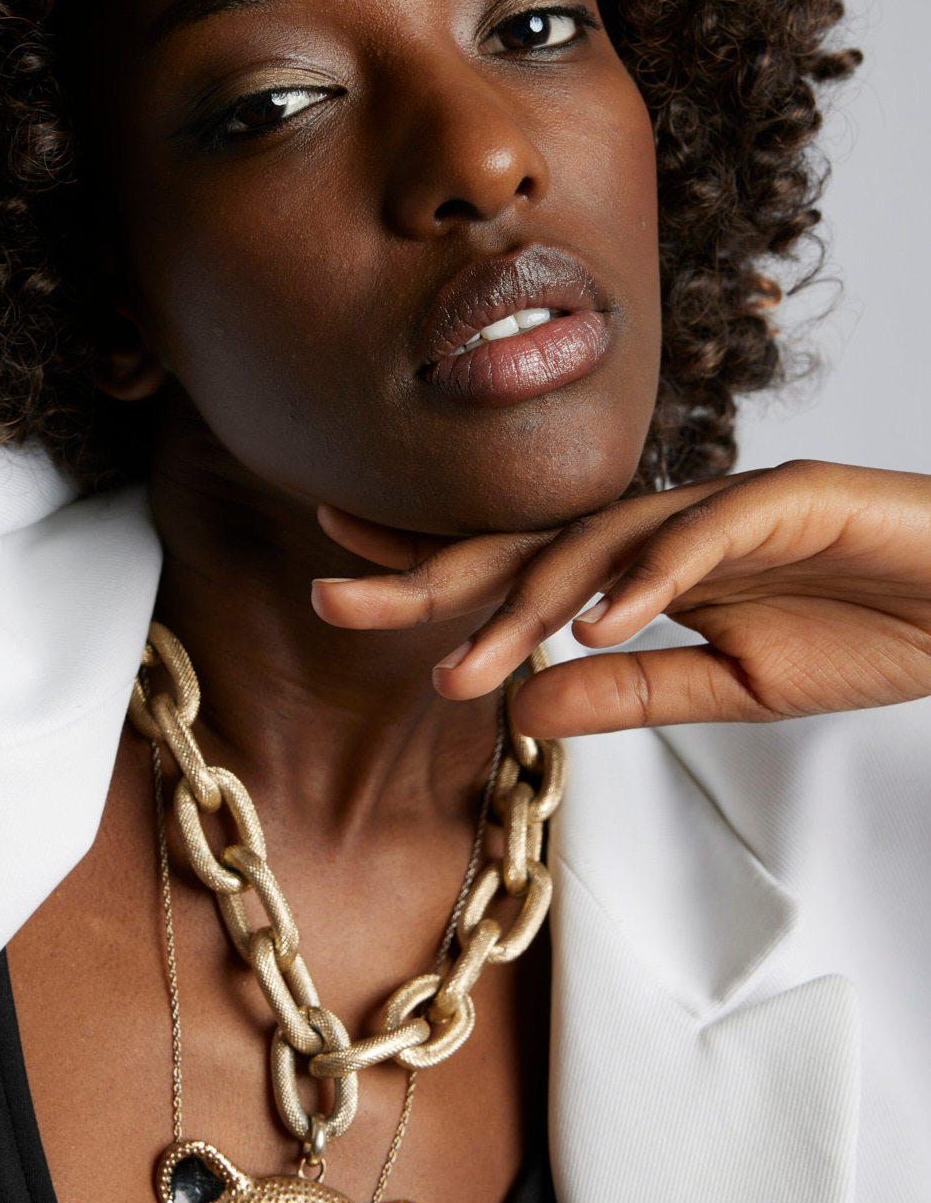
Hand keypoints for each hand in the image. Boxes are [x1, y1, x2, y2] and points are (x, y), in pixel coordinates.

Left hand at [311, 462, 930, 733]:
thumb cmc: (866, 625)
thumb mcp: (734, 687)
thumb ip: (633, 691)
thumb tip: (520, 707)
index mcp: (647, 565)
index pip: (519, 565)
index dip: (431, 572)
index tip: (342, 585)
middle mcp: (667, 523)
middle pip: (530, 540)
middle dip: (433, 573)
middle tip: (335, 600)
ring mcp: (726, 503)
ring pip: (604, 536)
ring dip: (533, 599)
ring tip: (471, 660)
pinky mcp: (793, 495)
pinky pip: (708, 530)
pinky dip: (653, 575)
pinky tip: (603, 617)